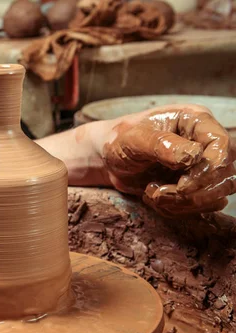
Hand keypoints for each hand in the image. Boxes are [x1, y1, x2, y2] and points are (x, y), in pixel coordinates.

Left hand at [102, 105, 235, 216]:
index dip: (210, 168)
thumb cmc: (120, 141)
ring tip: (152, 194)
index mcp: (195, 121)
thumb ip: (161, 144)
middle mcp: (205, 143)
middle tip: (158, 192)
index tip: (183, 184)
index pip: (222, 144)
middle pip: (226, 174)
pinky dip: (176, 209)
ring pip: (217, 194)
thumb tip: (192, 157)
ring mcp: (202, 167)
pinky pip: (201, 207)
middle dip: (193, 191)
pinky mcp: (195, 187)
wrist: (108, 160)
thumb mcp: (134, 139)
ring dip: (184, 203)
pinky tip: (152, 197)